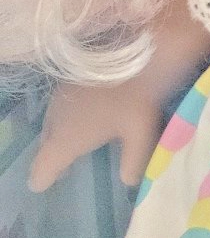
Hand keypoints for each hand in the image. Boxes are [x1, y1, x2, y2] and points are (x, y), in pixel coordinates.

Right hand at [29, 78, 163, 191]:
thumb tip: (129, 181)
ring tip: (74, 144)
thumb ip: (133, 162)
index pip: (44, 165)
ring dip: (60, 134)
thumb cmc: (137, 99)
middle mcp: (56, 118)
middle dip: (52, 156)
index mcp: (67, 138)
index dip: (42, 177)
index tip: (41, 185)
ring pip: (53, 122)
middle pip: (47, 143)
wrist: (136, 51)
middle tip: (62, 168)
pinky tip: (87, 114)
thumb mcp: (140, 136)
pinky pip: (62, 105)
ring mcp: (60, 96)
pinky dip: (68, 116)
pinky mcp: (69, 77)